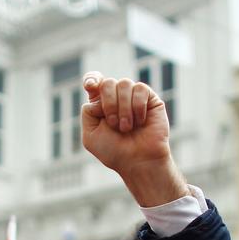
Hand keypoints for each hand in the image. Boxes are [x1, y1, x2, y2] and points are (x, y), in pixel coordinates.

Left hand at [81, 72, 186, 207]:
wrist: (139, 161)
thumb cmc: (115, 152)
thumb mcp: (90, 136)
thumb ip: (88, 112)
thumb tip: (98, 94)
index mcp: (101, 105)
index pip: (95, 81)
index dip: (92, 78)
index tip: (91, 85)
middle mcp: (117, 98)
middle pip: (108, 83)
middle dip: (109, 104)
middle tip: (114, 125)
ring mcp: (133, 97)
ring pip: (124, 84)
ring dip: (123, 108)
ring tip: (127, 128)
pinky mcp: (150, 99)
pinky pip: (140, 88)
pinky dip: (137, 107)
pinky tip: (140, 122)